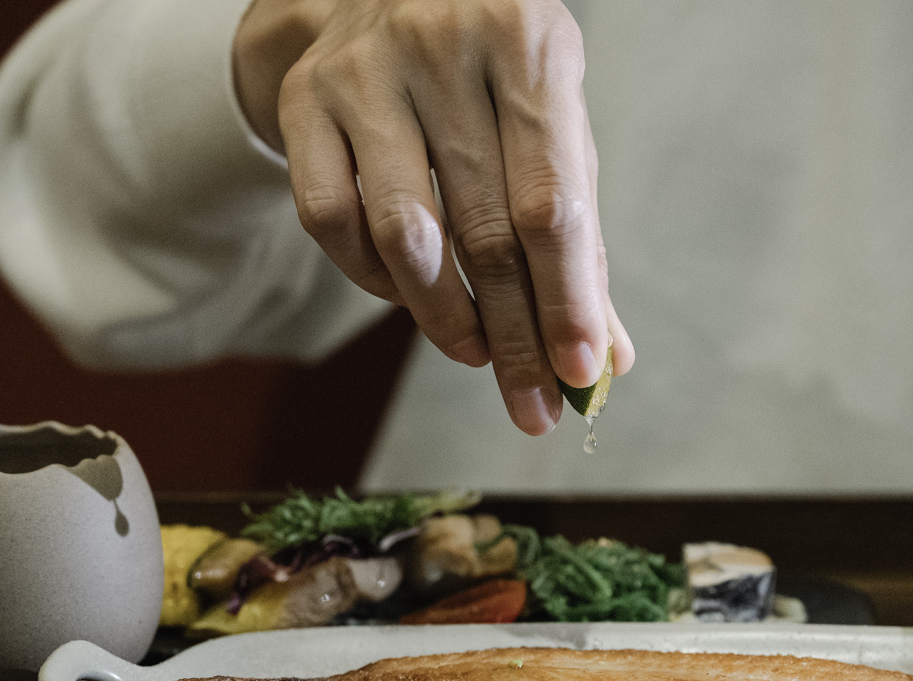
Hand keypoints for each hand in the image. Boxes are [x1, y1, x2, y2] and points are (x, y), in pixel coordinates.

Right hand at [234, 0, 633, 434]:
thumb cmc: (493, 77)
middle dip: (514, 336)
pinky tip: (407, 293)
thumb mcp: (553, 129)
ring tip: (478, 353)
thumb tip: (607, 360)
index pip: (552, 202)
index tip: (581, 375)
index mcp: (528, 42)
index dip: (567, 300)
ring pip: (403, 235)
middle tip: (532, 405)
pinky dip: (374, 278)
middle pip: (483, 230)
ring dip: (444, 317)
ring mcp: (364, 72)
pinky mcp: (305, 100)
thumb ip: (580, 240)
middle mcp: (443, 46)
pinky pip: (330, 222)